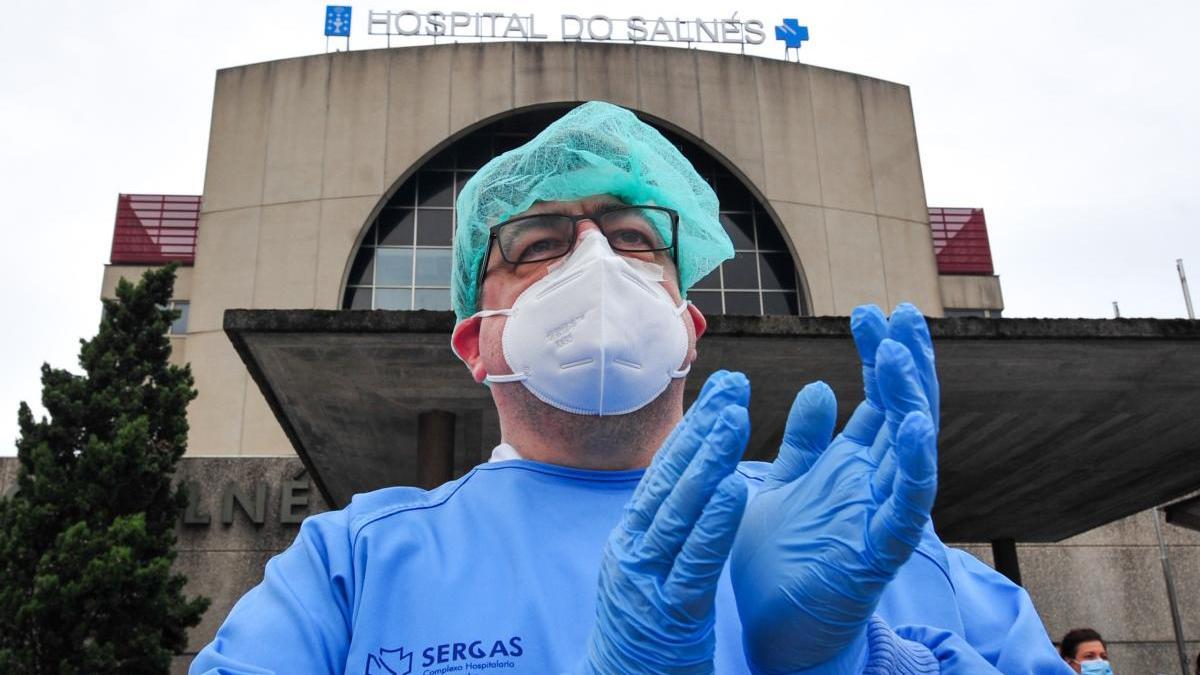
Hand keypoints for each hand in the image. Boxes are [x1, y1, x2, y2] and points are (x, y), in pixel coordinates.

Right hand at [584, 371, 751, 673]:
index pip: (664, 474)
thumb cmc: (647, 642)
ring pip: (681, 511)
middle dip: (704, 429)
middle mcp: (632, 552)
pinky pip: (695, 560)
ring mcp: (646, 581)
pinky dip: (714, 523)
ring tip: (735, 419)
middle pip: (671, 480)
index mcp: (631, 541)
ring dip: (709, 461)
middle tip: (734, 384)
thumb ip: (668, 536)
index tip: (721, 392)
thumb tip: (692, 490)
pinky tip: (734, 489)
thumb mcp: (652, 578)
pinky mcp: (669, 613)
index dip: (693, 431)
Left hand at [731, 304, 939, 673]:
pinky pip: (908, 506)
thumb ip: (804, 443)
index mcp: (850, 467)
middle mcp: (873, 485)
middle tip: (899, 313)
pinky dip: (916, 466)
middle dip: (904, 361)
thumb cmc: (775, 563)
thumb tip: (824, 389)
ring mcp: (880, 516)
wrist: (771, 633)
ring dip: (912, 400)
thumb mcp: (779, 485)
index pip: (877, 400)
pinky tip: (915, 425)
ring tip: (902, 352)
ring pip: (912, 449)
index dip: (878, 355)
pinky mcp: (879, 552)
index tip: (870, 311)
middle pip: (903, 412)